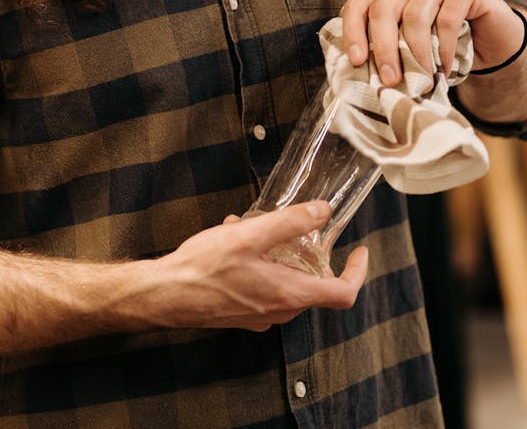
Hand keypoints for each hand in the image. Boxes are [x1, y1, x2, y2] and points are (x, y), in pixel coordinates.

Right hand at [156, 202, 367, 331]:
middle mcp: (279, 311)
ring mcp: (260, 316)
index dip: (357, 271)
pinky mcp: (243, 313)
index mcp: (289, 294)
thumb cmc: (205, 268)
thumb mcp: (251, 235)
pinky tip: (233, 240)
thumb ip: (290, 223)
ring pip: (286, 283)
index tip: (360, 251)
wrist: (166, 295)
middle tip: (296, 228)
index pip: (342, 294)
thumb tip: (322, 211)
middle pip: (313, 285)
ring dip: (277, 254)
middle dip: (308, 254)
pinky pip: (263, 287)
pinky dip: (258, 263)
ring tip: (250, 227)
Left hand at [341, 0, 525, 84]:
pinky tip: (446, 68)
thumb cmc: (443, 49)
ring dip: (417, 54)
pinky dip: (445, 48)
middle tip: (390, 80)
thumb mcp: (410, 51)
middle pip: (384, 8)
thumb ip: (389, 54)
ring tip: (423, 81)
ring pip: (415, 14)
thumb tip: (362, 75)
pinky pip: (448, 17)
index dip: (353, 32)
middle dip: (384, 48)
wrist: (492, 45)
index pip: (359, 5)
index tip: (357, 62)